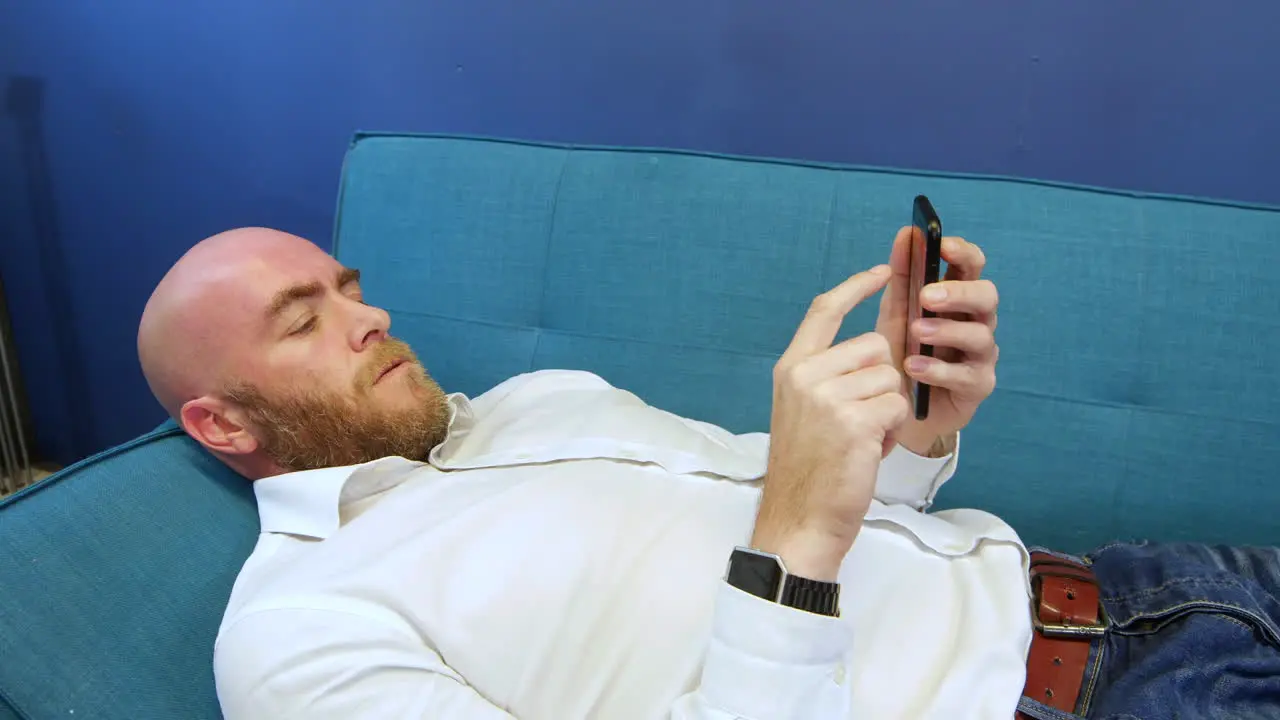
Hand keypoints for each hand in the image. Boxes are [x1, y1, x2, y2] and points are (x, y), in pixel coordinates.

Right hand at [753, 265, 911, 580]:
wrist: (799, 519)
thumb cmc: (808, 468)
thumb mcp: (802, 409)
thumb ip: (826, 374)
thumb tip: (873, 346)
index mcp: (791, 368)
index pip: (825, 310)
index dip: (856, 286)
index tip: (883, 271)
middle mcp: (805, 376)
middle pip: (874, 345)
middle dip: (882, 380)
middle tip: (862, 418)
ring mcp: (828, 398)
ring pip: (891, 376)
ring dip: (889, 409)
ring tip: (864, 438)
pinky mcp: (854, 422)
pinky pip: (899, 406)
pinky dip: (894, 431)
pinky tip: (870, 451)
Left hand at [875, 228, 999, 455]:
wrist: (898, 406)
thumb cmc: (903, 351)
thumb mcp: (896, 312)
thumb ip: (902, 275)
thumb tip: (906, 233)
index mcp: (959, 298)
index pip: (972, 266)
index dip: (963, 252)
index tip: (943, 244)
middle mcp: (977, 322)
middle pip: (987, 296)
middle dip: (959, 292)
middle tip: (927, 296)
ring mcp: (981, 355)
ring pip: (980, 335)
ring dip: (946, 331)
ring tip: (917, 333)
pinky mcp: (978, 386)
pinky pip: (966, 375)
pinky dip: (938, 369)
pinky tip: (914, 367)